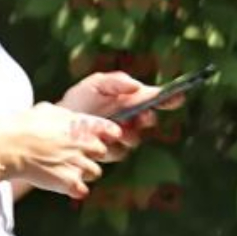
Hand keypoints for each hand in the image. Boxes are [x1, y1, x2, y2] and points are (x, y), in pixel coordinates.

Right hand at [0, 102, 122, 198]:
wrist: (9, 146)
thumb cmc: (24, 125)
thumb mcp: (49, 110)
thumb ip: (66, 116)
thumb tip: (69, 117)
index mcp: (82, 124)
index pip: (112, 130)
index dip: (109, 135)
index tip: (101, 139)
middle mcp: (85, 143)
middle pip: (103, 153)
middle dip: (91, 155)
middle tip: (74, 156)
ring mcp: (79, 163)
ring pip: (95, 173)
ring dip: (83, 173)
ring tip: (65, 170)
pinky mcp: (70, 182)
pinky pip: (83, 190)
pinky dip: (74, 190)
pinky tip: (62, 183)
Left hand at [59, 71, 182, 161]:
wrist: (58, 124)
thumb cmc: (80, 100)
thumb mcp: (96, 84)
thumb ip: (117, 81)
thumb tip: (138, 86)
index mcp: (133, 100)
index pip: (157, 100)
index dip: (170, 98)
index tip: (178, 96)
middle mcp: (132, 120)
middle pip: (150, 121)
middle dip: (147, 118)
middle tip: (142, 114)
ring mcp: (124, 138)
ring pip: (135, 139)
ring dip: (127, 134)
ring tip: (113, 128)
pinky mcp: (112, 153)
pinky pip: (119, 152)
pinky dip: (110, 145)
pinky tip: (99, 140)